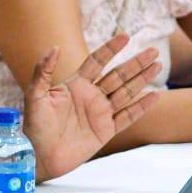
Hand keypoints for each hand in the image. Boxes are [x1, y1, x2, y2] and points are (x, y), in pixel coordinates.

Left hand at [24, 33, 162, 181]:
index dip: (111, 49)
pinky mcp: (105, 130)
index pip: (97, 61)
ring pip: (126, 92)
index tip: (125, 36)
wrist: (39, 156)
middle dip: (136, 63)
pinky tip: (154, 95)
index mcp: (76, 85)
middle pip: (118, 75)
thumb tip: (53, 47)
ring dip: (142, 79)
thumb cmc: (34, 127)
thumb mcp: (35, 96)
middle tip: (153, 50)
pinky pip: (127, 116)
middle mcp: (91, 96)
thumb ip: (42, 72)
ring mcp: (100, 113)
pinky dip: (141, 107)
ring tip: (157, 66)